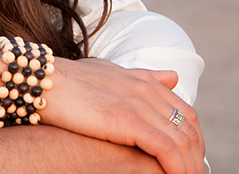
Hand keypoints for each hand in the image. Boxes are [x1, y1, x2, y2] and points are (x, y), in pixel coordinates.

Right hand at [39, 58, 204, 173]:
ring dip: (190, 167)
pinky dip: (177, 167)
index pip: (186, 113)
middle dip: (196, 157)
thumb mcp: (107, 73)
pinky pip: (165, 149)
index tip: (191, 160)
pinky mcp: (128, 121)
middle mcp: (147, 90)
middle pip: (189, 128)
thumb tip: (172, 77)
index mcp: (144, 81)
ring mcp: (139, 105)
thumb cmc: (66, 82)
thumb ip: (141, 77)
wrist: (41, 81)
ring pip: (182, 141)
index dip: (193, 140)